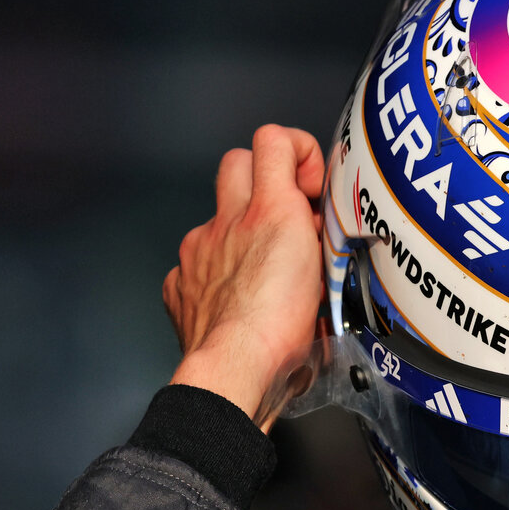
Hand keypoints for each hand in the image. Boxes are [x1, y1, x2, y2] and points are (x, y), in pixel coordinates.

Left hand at [165, 125, 323, 429]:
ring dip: (241, 230)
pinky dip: (217, 273)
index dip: (297, 151)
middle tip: (289, 213)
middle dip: (263, 178)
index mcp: (270, 212)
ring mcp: (198, 251)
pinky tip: (237, 298)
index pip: (273, 140)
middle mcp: (228, 222)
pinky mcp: (180, 283)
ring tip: (266, 267)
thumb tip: (319, 225)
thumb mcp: (328, 272)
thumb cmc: (285, 330)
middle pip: (236, 161)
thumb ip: (323, 237)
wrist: (236, 369)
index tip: (312, 186)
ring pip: (217, 217)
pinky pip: (196, 263)